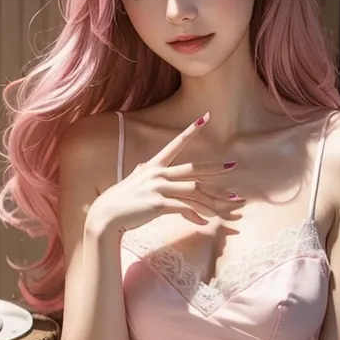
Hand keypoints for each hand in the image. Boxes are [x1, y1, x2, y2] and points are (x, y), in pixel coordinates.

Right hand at [86, 113, 242, 233]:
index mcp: (154, 166)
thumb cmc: (121, 201)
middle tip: (232, 165)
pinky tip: (205, 223)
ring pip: (194, 191)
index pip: (176, 144)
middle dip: (215, 169)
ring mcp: (158, 188)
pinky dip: (196, 216)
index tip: (206, 117)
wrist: (106, 216)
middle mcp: (158, 174)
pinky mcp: (158, 204)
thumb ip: (143, 172)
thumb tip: (145, 166)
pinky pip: (184, 209)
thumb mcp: (133, 181)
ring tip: (230, 203)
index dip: (190, 130)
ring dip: (214, 199)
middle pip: (193, 170)